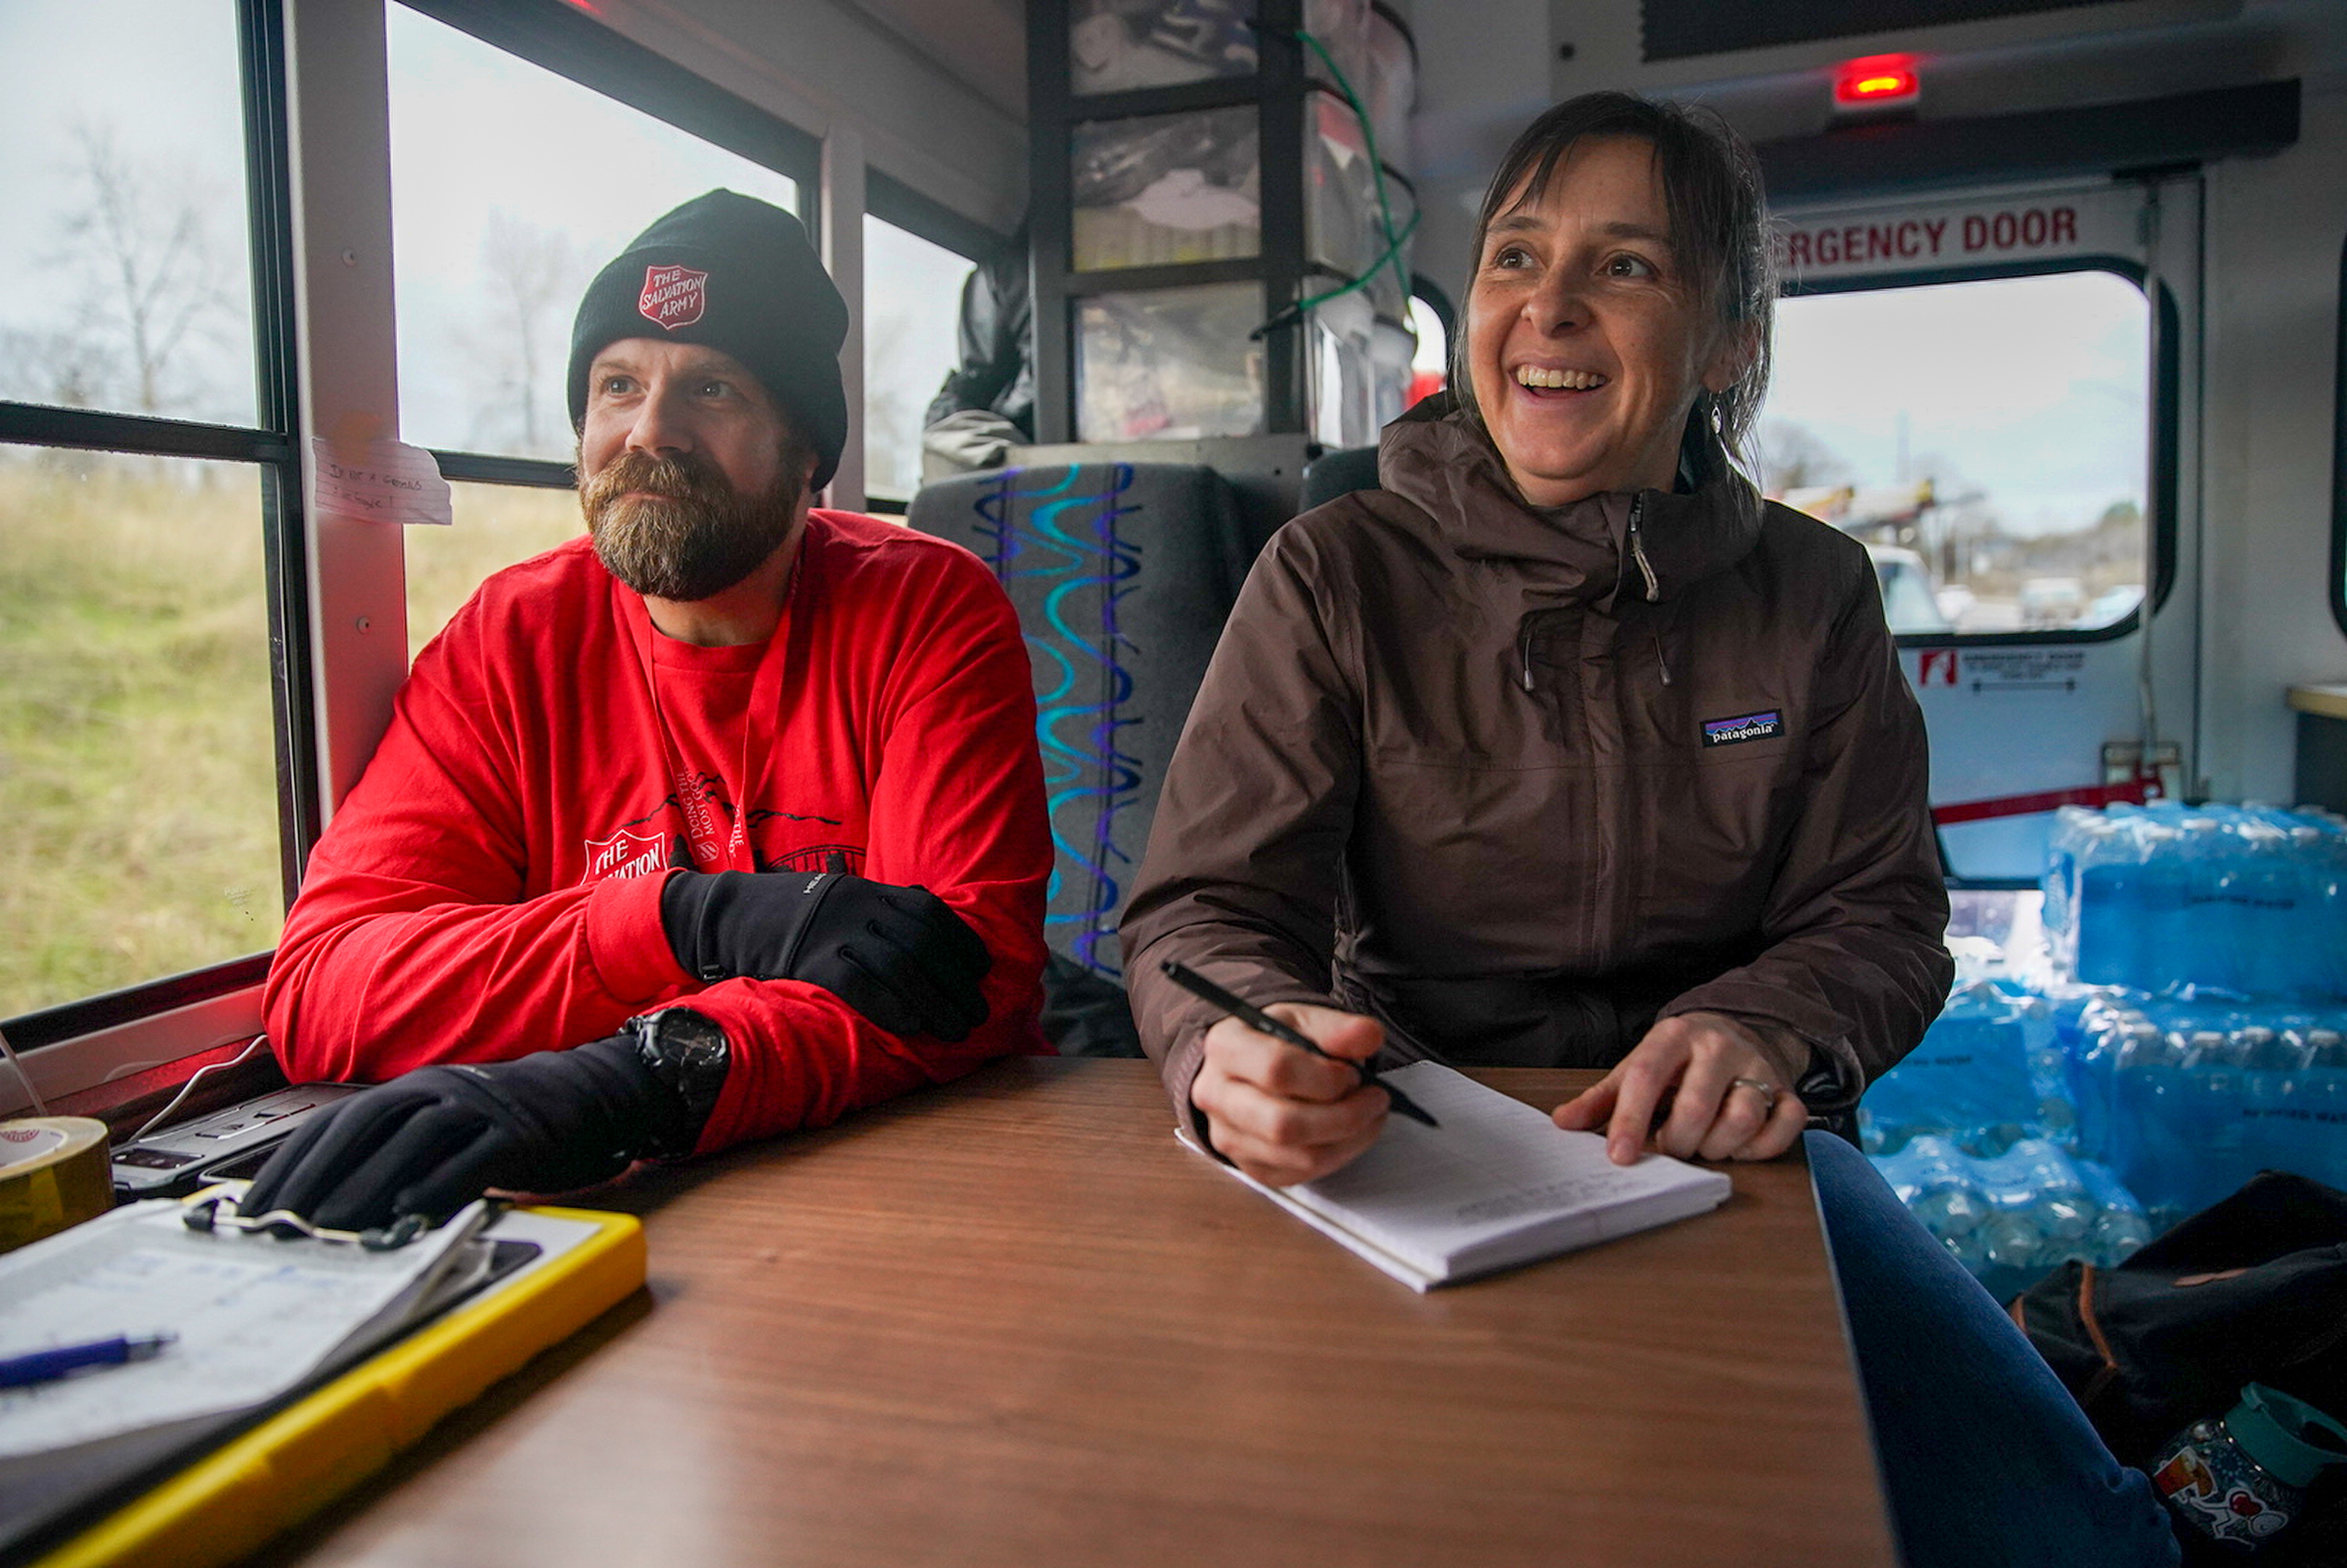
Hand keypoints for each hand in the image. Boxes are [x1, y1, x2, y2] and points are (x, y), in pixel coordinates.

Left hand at [241, 1034, 678, 1229]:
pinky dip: (436, 1187)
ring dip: (367, 1187)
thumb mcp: (442, 1132)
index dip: (290, 1165)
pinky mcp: (519, 1132)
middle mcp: (437, 1090)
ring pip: (411, 1142)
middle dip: (316, 1177)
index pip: (334, 1124)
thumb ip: (393, 1158)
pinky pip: (472, 1159)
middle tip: (281, 1225)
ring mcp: (479, 1108)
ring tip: (333, 1231)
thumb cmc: (506, 1126)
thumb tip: (325, 1208)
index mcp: (409, 1090)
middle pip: (362, 1128)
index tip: (253, 1209)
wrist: (591, 1094)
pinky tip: (408, 1215)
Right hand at [663, 866, 990, 1039]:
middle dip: (957, 983)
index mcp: (871, 890)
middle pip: (923, 945)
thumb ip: (885, 908)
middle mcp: (859, 908)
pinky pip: (861, 986)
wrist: (733, 913)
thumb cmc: (797, 913)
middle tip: (977, 1014)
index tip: (981, 970)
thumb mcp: (845, 895)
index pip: (931, 913)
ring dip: (936, 1004)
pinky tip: (914, 1026)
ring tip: (957, 1031)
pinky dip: (892, 1007)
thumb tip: (933, 925)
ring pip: (900, 968)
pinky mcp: (813, 962)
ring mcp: (836, 934)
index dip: (962, 943)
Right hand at [1192, 1003, 1388, 1185]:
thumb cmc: (1280, 1042)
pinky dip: (1339, 1155)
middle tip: (1376, 1099)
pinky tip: (1351, 1132)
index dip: (1326, 1077)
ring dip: (1350, 1139)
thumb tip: (1369, 1036)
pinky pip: (1302, 1174)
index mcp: (1225, 1047)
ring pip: (1300, 1156)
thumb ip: (1338, 1028)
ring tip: (1370, 1114)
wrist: (1253, 1069)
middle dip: (1345, 1116)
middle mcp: (1216, 1095)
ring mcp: (1229, 1137)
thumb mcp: (1306, 1021)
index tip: (1354, 1073)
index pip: (1276, 1070)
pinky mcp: (1250, 1166)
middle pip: (1284, 1124)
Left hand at [1552, 1011, 1806, 1165]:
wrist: (1738, 1030)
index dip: (1630, 1120)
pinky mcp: (1788, 1088)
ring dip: (1718, 1146)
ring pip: (1742, 1118)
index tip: (1618, 1156)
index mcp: (1673, 1037)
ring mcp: (1757, 1067)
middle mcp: (1718, 1047)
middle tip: (1671, 1147)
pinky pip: (1786, 1125)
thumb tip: (1563, 1123)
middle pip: (1696, 1107)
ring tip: (1705, 1143)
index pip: (1646, 1077)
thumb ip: (1601, 1099)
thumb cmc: (1678, 1060)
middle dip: (1678, 1142)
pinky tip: (1742, 1146)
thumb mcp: (1637, 1068)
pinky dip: (1764, 1146)